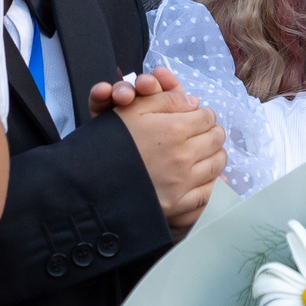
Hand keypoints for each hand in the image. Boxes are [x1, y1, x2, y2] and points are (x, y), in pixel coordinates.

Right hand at [96, 66, 225, 224]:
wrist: (88, 185)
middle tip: (205, 131)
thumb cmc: (107, 144)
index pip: (206, 116)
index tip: (198, 116)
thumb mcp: (130, 110)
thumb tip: (194, 102)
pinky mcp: (179, 205)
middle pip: (216, 138)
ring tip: (205, 152)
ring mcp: (183, 183)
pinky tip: (202, 176)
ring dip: (214, 154)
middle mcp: (183, 156)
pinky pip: (208, 191)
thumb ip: (165, 100)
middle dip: (211, 131)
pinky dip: (209, 181)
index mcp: (174, 129)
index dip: (202, 113)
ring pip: (217, 163)